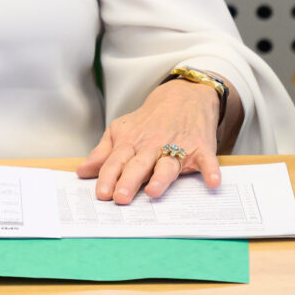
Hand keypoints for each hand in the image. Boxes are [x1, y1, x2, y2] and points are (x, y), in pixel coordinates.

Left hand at [78, 77, 223, 204]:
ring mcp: (177, 146)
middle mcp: (152, 145)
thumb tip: (82, 171)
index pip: (116, 161)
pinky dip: (211, 170)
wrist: (183, 96)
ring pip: (168, 164)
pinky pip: (206, 160)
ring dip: (161, 177)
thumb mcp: (121, 130)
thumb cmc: (149, 120)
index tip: (101, 194)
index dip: (108, 177)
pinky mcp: (200, 148)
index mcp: (131, 142)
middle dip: (129, 180)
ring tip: (153, 191)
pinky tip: (212, 182)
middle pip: (138, 164)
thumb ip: (103, 153)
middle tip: (121, 198)